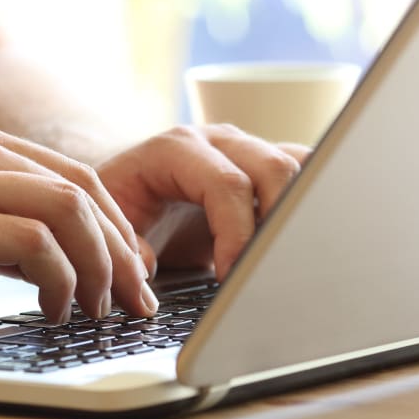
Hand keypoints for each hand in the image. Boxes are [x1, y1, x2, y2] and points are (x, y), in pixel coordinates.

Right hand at [0, 123, 154, 328]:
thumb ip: (9, 233)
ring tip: (98, 310)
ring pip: (67, 211)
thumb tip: (69, 265)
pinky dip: (60, 280)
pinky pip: (33, 244)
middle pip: (83, 191)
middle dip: (120, 250)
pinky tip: (54, 310)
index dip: (116, 228)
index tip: (132, 273)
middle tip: (135, 299)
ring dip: (98, 266)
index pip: (76, 179)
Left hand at [96, 125, 309, 280]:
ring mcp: (247, 150)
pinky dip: (312, 205)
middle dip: (278, 225)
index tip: (230, 277)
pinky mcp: (265, 168)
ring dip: (302, 212)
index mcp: (176, 149)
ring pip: (300, 166)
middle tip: (264, 272)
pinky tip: (303, 241)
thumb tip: (145, 267)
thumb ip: (123, 247)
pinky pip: (306, 173)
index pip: (226, 184)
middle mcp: (218, 142)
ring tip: (285, 258)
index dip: (236, 234)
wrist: (126, 188)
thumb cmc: (118, 205)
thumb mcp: (107, 225)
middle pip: (274, 168)